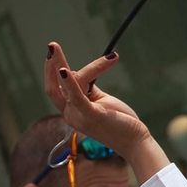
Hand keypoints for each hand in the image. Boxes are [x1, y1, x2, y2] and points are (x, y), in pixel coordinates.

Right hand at [42, 43, 162, 170]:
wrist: (135, 140)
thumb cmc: (120, 121)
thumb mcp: (99, 101)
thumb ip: (87, 89)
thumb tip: (80, 73)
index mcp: (71, 111)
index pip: (58, 88)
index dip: (55, 70)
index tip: (57, 52)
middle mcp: (70, 115)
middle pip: (54, 86)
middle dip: (50, 65)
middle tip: (51, 45)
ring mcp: (79, 117)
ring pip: (72, 84)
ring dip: (67, 64)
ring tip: (66, 49)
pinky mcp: (91, 116)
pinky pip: (77, 97)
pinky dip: (70, 83)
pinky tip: (65, 70)